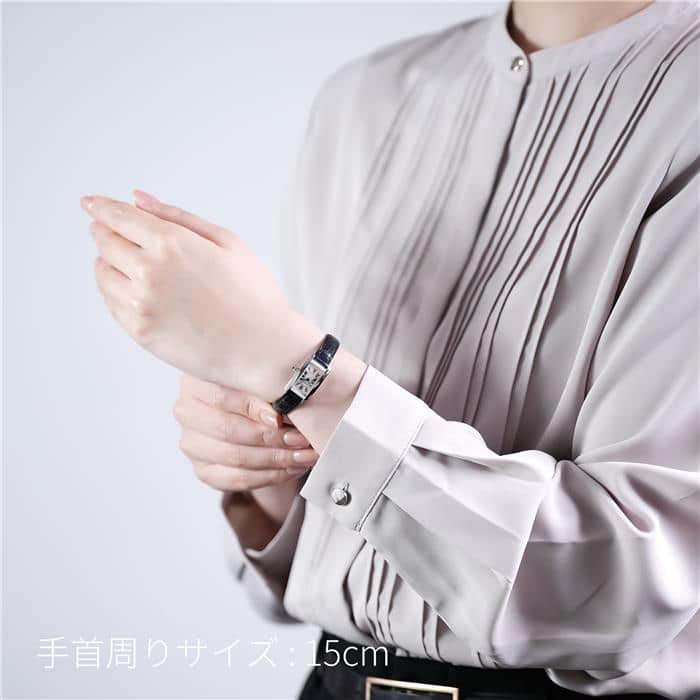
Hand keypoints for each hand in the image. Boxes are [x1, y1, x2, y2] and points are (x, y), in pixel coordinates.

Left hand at [81, 189, 323, 398]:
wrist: (264, 348)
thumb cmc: (254, 294)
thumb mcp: (227, 242)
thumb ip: (178, 217)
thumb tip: (138, 199)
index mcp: (171, 243)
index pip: (118, 216)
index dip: (101, 207)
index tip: (91, 203)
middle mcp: (149, 272)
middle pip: (105, 242)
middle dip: (105, 232)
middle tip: (111, 232)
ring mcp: (141, 305)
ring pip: (103, 274)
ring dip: (108, 262)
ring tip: (127, 263)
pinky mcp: (140, 332)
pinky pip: (112, 304)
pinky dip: (116, 291)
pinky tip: (135, 289)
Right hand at [174, 374, 318, 490]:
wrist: (250, 410)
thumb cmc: (257, 388)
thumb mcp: (262, 378)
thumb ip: (268, 389)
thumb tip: (281, 412)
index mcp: (196, 381)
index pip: (221, 396)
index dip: (253, 408)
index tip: (281, 418)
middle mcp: (187, 412)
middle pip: (229, 431)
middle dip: (271, 438)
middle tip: (302, 440)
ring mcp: (192, 443)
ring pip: (235, 458)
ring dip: (276, 459)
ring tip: (304, 455)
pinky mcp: (203, 470)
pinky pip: (237, 479)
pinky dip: (270, 475)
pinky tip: (292, 468)